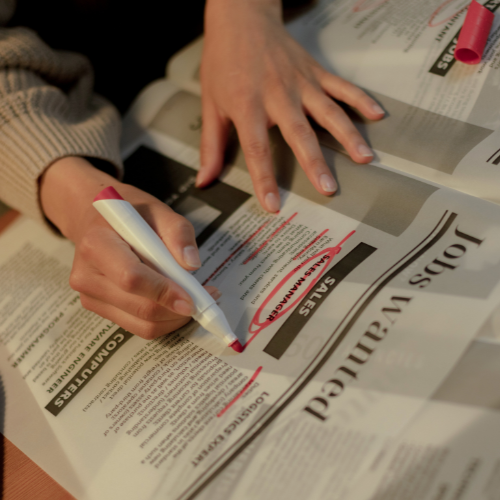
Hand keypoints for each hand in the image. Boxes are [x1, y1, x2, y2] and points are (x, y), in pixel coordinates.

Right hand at [40, 157, 219, 338]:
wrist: (97, 221)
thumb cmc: (130, 214)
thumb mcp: (157, 210)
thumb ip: (178, 232)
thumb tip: (191, 265)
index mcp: (97, 245)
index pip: (131, 278)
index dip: (164, 292)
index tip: (192, 299)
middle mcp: (86, 276)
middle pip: (140, 307)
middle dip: (177, 309)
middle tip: (207, 297)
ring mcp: (90, 297)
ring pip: (142, 325)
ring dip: (175, 318)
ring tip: (196, 299)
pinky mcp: (100, 310)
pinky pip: (138, 326)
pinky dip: (164, 320)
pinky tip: (176, 302)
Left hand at [197, 0, 384, 211]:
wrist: (240, 17)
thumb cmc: (224, 61)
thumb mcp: (210, 104)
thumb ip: (211, 146)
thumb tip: (204, 180)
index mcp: (248, 105)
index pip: (257, 150)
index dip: (264, 179)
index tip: (273, 203)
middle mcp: (278, 95)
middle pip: (299, 134)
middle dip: (315, 163)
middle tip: (329, 188)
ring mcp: (300, 82)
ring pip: (328, 112)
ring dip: (348, 136)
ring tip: (364, 158)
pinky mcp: (315, 72)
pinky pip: (342, 87)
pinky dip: (361, 100)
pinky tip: (377, 115)